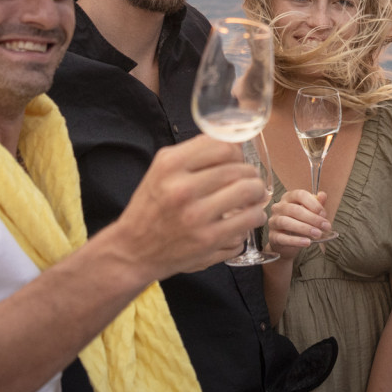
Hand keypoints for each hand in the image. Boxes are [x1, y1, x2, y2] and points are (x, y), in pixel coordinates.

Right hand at [108, 135, 267, 278]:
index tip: (237, 159)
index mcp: (170, 165)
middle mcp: (182, 188)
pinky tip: (249, 216)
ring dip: (258, 192)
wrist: (134, 250)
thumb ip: (194, 154)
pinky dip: (255, 215)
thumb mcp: (162, 171)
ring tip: (254, 196)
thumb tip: (235, 141)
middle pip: (239, 168)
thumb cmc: (151, 207)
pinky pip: (249, 219)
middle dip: (249, 173)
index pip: (222, 146)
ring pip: (249, 190)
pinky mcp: (208, 239)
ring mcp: (196, 215)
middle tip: (248, 179)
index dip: (236, 151)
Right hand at [266, 188, 329, 259]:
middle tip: (325, 226)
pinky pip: (283, 238)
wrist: (287, 243)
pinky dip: (296, 241)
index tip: (323, 213)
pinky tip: (307, 242)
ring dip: (304, 228)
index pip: (299, 195)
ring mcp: (274, 222)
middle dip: (312, 218)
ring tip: (317, 234)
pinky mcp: (272, 236)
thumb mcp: (310, 213)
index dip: (313, 203)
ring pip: (286, 222)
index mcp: (288, 198)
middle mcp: (279, 207)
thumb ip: (316, 204)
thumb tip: (322, 195)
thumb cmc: (299, 223)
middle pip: (294, 209)